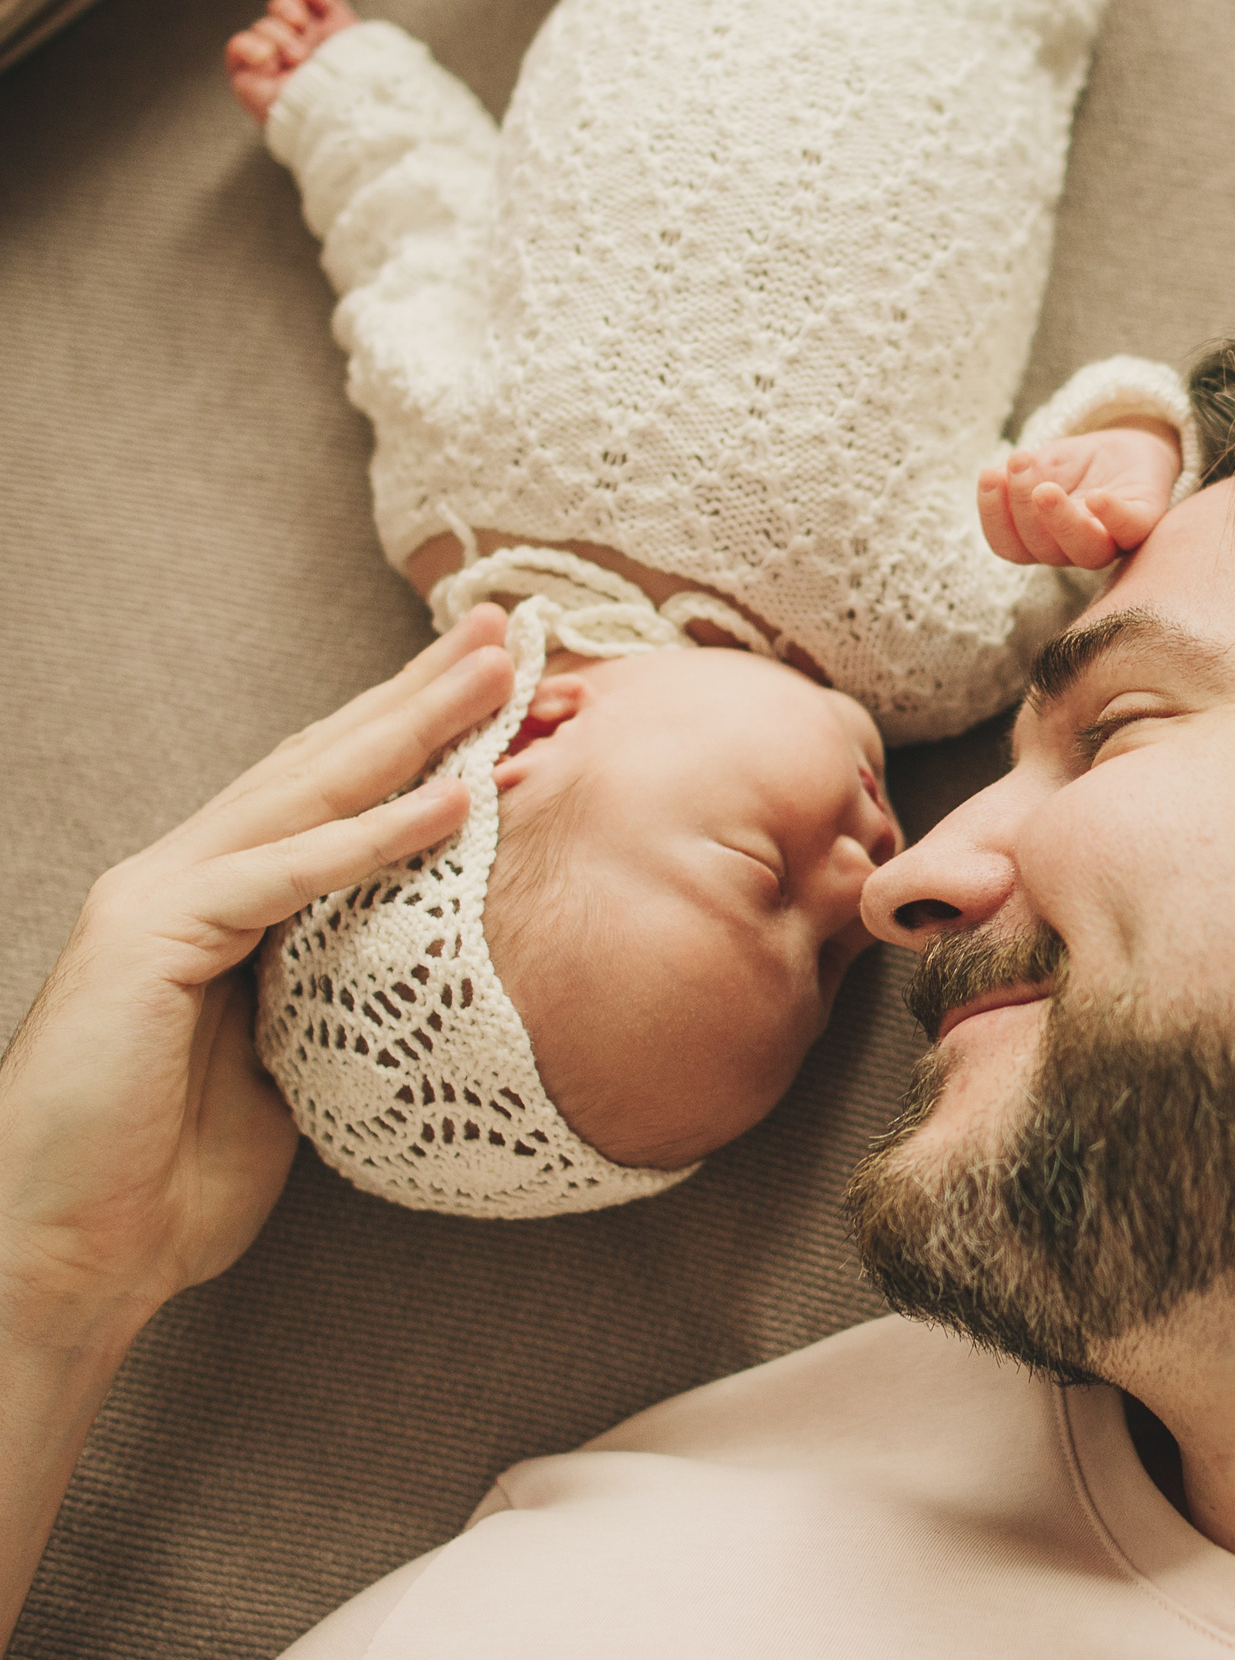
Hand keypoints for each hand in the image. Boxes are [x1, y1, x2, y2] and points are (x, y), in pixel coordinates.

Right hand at [0, 607, 513, 1340]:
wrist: (68, 1257)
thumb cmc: (168, 1180)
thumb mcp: (287, 1065)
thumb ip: (333, 996)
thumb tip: (411, 973)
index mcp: (216, 904)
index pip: (331, 796)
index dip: (416, 738)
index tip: (509, 692)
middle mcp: (182, 879)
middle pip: (323, 764)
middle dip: (420, 696)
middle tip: (513, 630)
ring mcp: (158, 899)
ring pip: (308, 792)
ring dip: (414, 729)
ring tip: (501, 672)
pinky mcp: (150, 940)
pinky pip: (288, 874)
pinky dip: (376, 835)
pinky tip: (455, 798)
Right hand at [978, 419, 1181, 569]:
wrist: (1130, 447)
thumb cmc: (1080, 465)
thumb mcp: (1043, 464)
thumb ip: (1022, 476)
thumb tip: (995, 478)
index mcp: (1043, 539)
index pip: (1010, 545)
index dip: (993, 517)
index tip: (989, 475)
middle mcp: (1074, 548)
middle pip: (1042, 549)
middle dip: (1023, 507)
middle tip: (1019, 465)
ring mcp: (1111, 540)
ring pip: (1083, 550)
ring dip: (1060, 521)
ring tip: (1045, 488)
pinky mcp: (1143, 521)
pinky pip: (1129, 529)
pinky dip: (1113, 516)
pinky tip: (1096, 497)